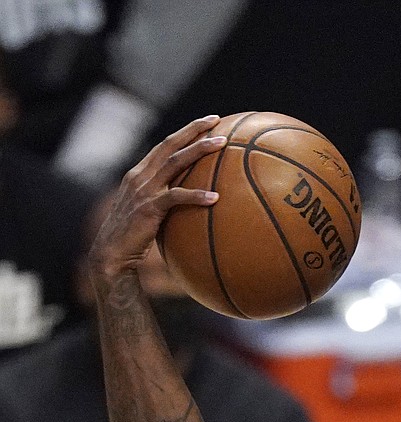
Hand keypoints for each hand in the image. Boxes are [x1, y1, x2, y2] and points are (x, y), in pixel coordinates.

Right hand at [88, 115, 224, 283]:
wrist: (111, 254)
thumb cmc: (132, 238)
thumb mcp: (147, 212)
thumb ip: (162, 201)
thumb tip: (188, 204)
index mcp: (139, 174)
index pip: (164, 145)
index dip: (184, 132)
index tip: (205, 123)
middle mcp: (140, 176)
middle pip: (170, 145)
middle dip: (193, 130)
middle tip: (216, 121)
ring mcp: (144, 190)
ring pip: (175, 162)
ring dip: (199, 150)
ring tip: (222, 144)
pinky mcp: (149, 208)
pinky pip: (176, 197)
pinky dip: (196, 196)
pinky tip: (215, 198)